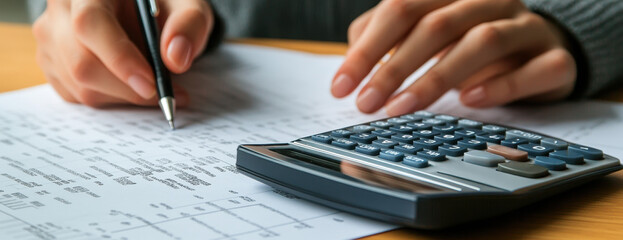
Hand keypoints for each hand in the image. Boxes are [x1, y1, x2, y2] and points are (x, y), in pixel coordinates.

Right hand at [33, 0, 213, 106]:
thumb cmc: (165, 7)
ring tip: (158, 86)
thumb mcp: (187, 7)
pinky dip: (113, 100)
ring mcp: (52, 39)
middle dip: (128, 88)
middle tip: (166, 93)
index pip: (90, 23)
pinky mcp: (53, 64)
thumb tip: (176, 59)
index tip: (152, 83)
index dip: (119, 58)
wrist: (147, 14)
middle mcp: (61, 11)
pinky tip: (134, 86)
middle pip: (82, 62)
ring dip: (125, 97)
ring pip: (80, 85)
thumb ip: (188, 26)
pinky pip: (78, 96)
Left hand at [331, 0, 575, 114]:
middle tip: (366, 104)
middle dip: (394, 68)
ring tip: (401, 108)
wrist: (539, 46)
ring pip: (482, 43)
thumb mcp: (425, 33)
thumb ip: (387, 36)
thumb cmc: (469, 41)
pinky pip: (534, 69)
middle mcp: (489, 1)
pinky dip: (501, 85)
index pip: (401, 9)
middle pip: (436, 26)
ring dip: (437, 78)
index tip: (341, 86)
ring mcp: (525, 27)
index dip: (367, 48)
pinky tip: (469, 101)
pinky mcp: (554, 58)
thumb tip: (352, 58)